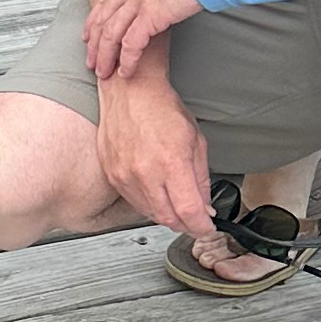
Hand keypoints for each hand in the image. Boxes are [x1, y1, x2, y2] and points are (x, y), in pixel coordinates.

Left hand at [82, 0, 201, 83]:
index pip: (104, 2)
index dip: (93, 23)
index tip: (87, 37)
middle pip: (102, 21)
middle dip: (94, 46)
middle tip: (91, 63)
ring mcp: (138, 2)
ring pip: (110, 35)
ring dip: (105, 57)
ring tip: (104, 73)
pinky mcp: (151, 15)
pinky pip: (131, 44)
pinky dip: (127, 61)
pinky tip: (126, 72)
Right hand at [92, 59, 214, 237]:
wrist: (130, 94)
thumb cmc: (161, 109)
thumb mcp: (196, 141)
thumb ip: (201, 177)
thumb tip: (204, 205)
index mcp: (171, 163)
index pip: (189, 211)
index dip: (201, 226)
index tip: (207, 228)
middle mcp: (145, 174)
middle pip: (168, 218)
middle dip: (186, 226)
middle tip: (196, 222)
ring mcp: (125, 176)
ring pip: (150, 214)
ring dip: (168, 217)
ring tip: (178, 209)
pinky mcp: (113, 176)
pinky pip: (134, 202)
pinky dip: (150, 206)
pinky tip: (159, 198)